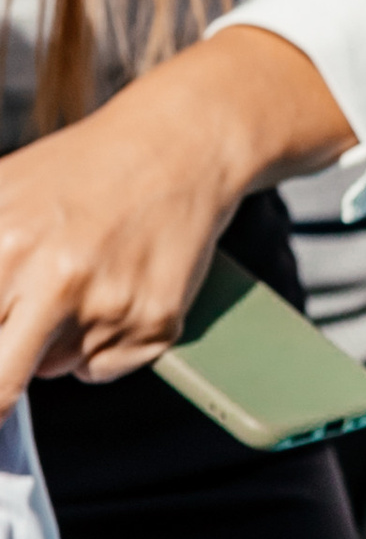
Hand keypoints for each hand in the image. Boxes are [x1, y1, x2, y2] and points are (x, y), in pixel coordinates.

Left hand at [0, 28, 351, 410]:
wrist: (175, 150)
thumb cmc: (83, 172)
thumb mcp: (1, 192)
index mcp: (5, 241)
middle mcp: (56, 279)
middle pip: (4, 381)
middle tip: (2, 387)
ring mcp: (110, 306)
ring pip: (53, 370)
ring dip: (51, 346)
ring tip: (74, 288)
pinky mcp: (155, 324)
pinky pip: (101, 369)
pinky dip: (99, 347)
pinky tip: (110, 299)